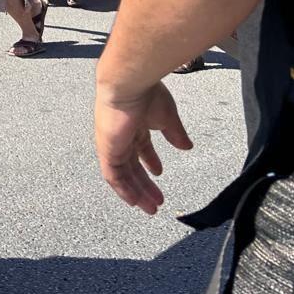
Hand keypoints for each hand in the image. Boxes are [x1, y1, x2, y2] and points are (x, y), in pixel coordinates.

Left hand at [94, 81, 193, 214]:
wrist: (128, 85)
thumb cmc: (147, 94)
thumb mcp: (168, 117)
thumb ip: (175, 133)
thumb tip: (186, 146)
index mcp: (134, 124)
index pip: (140, 146)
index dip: (149, 161)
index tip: (159, 173)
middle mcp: (121, 135)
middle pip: (132, 165)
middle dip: (144, 184)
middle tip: (157, 201)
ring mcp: (112, 144)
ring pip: (123, 175)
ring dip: (136, 192)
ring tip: (150, 208)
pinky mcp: (107, 150)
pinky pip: (112, 176)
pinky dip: (123, 189)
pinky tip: (134, 201)